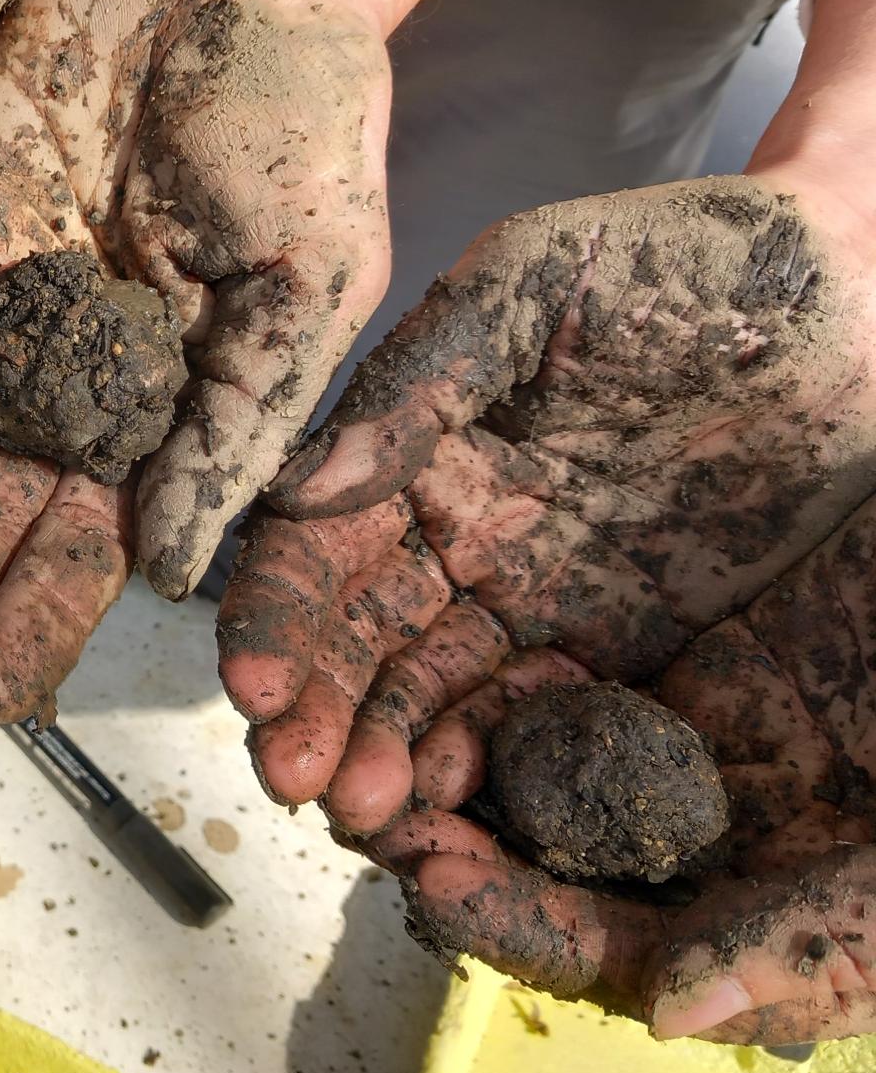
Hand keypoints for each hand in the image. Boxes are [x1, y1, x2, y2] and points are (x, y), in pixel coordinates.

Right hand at [221, 177, 875, 832]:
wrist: (860, 295)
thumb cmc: (688, 260)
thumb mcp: (533, 287)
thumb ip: (419, 383)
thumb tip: (302, 485)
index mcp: (417, 444)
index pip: (317, 543)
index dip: (278, 614)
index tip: (258, 684)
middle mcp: (457, 529)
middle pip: (361, 636)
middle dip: (317, 709)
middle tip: (296, 781)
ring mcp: (535, 592)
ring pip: (432, 691)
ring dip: (384, 751)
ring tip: (366, 813)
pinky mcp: (621, 642)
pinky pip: (539, 716)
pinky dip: (486, 762)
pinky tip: (452, 802)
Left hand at [391, 495, 875, 1043]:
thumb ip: (823, 944)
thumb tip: (677, 1015)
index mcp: (788, 924)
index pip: (621, 950)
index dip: (524, 923)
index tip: (431, 875)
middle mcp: (742, 855)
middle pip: (565, 871)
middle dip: (464, 846)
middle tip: (365, 799)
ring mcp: (727, 762)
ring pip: (563, 783)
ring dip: (470, 769)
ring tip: (382, 733)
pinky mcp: (724, 669)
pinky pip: (593, 688)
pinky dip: (523, 686)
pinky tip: (459, 661)